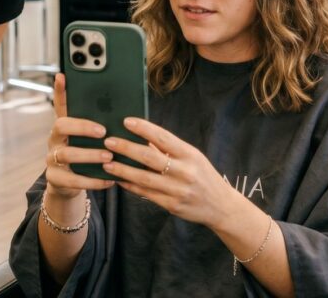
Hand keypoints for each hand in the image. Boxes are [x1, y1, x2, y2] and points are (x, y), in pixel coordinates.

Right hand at [44, 74, 115, 200]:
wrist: (69, 185)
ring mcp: (52, 158)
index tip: (62, 75)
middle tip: (103, 131)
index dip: (60, 90)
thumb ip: (103, 128)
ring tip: (108, 156)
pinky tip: (109, 180)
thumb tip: (129, 118)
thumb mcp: (92, 141)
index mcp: (65, 126)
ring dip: (89, 155)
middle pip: (61, 126)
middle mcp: (55, 139)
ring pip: (66, 154)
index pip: (61, 104)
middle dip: (82, 126)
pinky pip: (72, 180)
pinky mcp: (55, 178)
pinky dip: (92, 181)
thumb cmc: (87, 156)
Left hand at [102, 117, 237, 229]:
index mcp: (190, 154)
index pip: (163, 138)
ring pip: (144, 178)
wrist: (221, 207)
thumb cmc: (203, 176)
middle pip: (150, 158)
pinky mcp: (172, 205)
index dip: (144, 128)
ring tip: (107, 162)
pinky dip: (130, 186)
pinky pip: (146, 194)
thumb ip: (169, 149)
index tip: (126, 121)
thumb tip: (142, 136)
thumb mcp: (192, 158)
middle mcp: (184, 171)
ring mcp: (178, 190)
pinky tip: (119, 179)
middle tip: (108, 141)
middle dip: (127, 148)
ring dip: (123, 169)